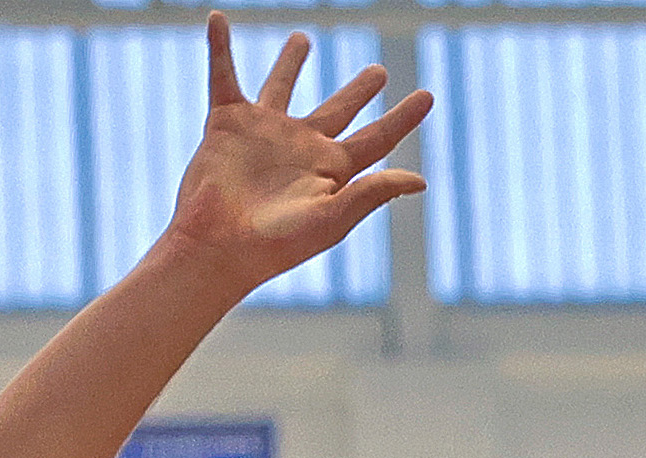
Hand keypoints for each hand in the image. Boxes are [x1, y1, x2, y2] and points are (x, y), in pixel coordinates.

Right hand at [167, 14, 433, 293]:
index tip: (428, 95)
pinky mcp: (228, 122)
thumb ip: (372, 193)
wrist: (218, 246)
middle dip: (359, 90)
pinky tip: (217, 18)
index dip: (403, 118)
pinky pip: (223, 75)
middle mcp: (302, 147)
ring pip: (282, 85)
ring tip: (303, 38)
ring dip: (291, 62)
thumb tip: (421, 180)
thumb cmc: (276, 244)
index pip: (378, 137)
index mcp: (332, 170)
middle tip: (379, 72)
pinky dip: (219, 46)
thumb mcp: (332, 219)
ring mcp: (264, 132)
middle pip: (340, 110)